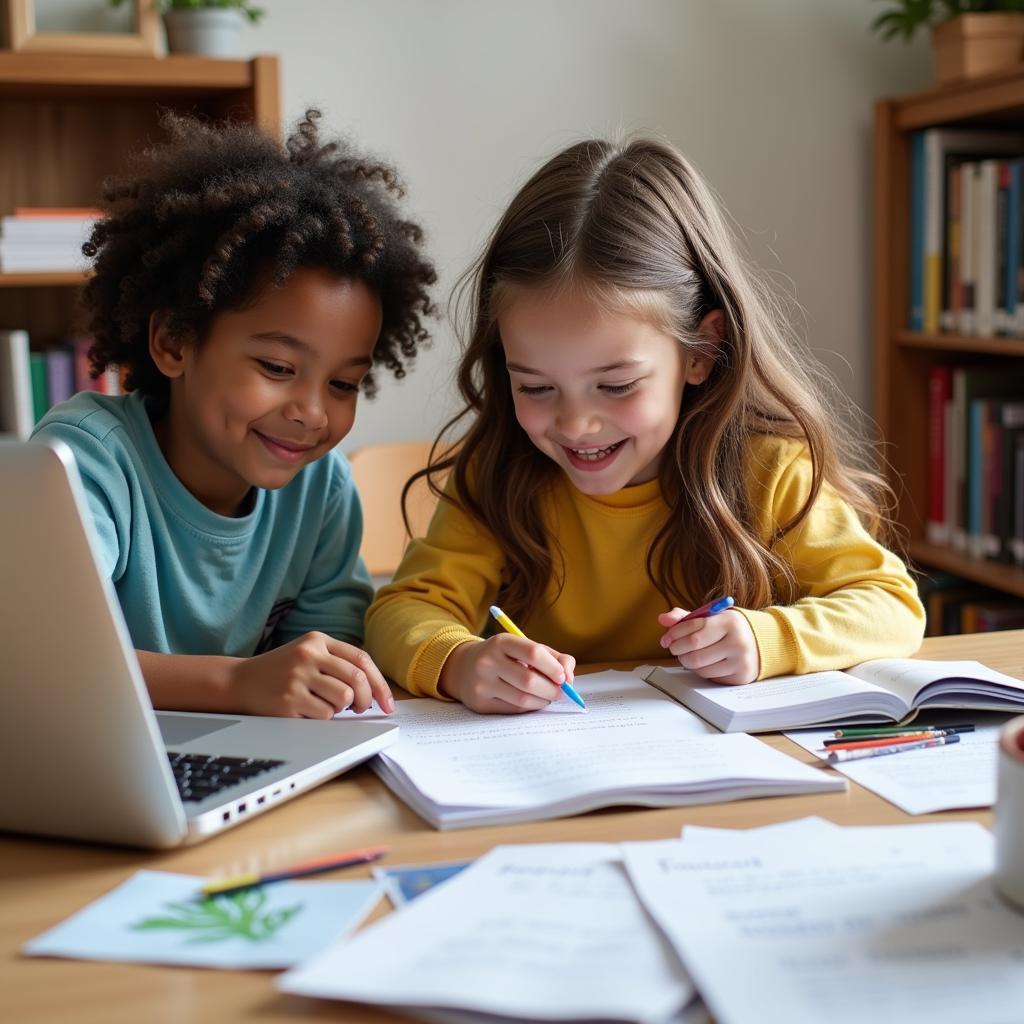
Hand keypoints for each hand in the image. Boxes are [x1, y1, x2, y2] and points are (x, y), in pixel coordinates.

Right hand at [229, 632, 394, 718]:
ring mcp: (297, 677)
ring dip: (340, 708)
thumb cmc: (282, 670)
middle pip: (356, 680)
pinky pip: (324, 715)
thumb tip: (374, 690)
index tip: (388, 703)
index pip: (361, 659)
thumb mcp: (309, 653)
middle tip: (361, 708)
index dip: (379, 683)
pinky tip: (307, 710)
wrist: (240, 681)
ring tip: (324, 704)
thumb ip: (338, 662)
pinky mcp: (288, 700)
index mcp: (317, 639)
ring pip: (343, 699)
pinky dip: (322, 718)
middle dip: (365, 699)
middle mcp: (308, 655)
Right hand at [439, 634, 575, 713]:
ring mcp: (481, 683)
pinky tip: (532, 702)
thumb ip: (553, 657)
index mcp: (501, 642)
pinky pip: (513, 710)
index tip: (563, 677)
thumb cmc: (504, 657)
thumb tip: (569, 678)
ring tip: (547, 697)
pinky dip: (529, 708)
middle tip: (561, 692)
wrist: (464, 668)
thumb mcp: (524, 648)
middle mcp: (487, 661)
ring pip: (523, 699)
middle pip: (529, 680)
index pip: (533, 653)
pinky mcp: (480, 703)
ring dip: (543, 701)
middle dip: (552, 689)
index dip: (553, 667)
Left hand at [657, 608, 758, 684]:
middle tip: (675, 648)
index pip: (693, 627)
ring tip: (689, 655)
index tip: (666, 638)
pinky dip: (701, 670)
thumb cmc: (728, 630)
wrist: (758, 643)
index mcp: (728, 620)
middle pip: (693, 649)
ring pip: (699, 666)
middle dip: (677, 649)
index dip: (674, 634)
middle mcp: (737, 639)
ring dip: (687, 662)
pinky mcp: (740, 675)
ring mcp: (740, 659)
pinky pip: (709, 676)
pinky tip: (704, 663)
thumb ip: (685, 617)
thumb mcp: (710, 618)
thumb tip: (663, 619)